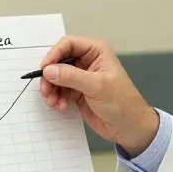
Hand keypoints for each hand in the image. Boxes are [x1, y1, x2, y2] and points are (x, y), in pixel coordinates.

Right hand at [37, 36, 158, 154]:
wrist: (129, 127)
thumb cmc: (122, 102)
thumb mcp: (96, 86)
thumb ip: (71, 76)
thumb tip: (49, 70)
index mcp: (97, 51)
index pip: (69, 44)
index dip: (54, 54)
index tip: (44, 68)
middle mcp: (88, 61)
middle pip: (59, 61)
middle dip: (50, 75)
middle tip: (45, 89)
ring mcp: (82, 77)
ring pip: (57, 77)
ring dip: (51, 89)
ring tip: (53, 101)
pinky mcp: (78, 92)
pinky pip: (60, 90)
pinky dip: (56, 98)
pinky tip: (61, 106)